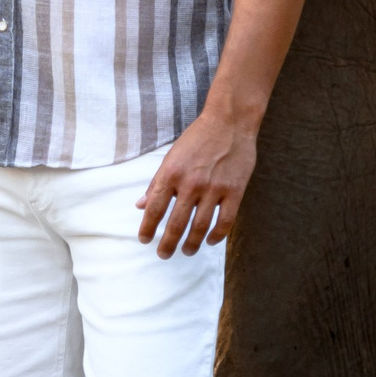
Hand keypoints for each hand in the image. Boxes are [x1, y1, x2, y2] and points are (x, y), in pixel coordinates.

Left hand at [135, 106, 256, 257]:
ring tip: (186, 252)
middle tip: (163, 254)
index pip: (154, 208)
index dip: (148, 228)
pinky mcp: (234, 191)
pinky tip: (209, 240)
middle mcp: (190, 183)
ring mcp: (214, 188)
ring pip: (200, 226)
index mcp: (171, 172)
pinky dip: (216, 235)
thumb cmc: (197, 138)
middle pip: (176, 223)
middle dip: (168, 243)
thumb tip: (141, 205)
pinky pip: (225, 221)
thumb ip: (157, 182)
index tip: (144, 240)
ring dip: (191, 244)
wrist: (229, 121)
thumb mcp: (171, 156)